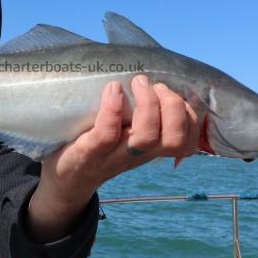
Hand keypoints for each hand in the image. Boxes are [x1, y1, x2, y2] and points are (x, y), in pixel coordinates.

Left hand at [28, 75, 199, 241]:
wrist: (66, 179)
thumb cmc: (98, 148)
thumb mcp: (127, 136)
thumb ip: (144, 117)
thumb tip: (157, 78)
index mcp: (150, 149)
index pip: (187, 142)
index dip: (191, 117)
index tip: (172, 93)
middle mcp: (138, 154)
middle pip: (175, 139)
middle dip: (173, 105)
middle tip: (153, 85)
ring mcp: (113, 155)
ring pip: (147, 137)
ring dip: (148, 103)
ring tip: (136, 83)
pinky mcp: (89, 152)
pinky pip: (107, 133)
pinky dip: (113, 108)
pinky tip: (112, 89)